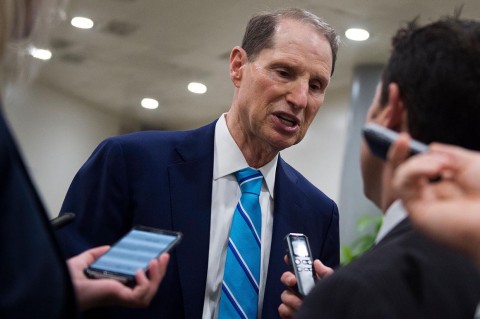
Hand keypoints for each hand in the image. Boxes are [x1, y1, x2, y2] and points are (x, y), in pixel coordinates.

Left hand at [67, 246, 169, 309]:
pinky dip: (145, 284)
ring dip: (156, 278)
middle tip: (165, 256)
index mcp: (115, 286)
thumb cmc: (68, 279)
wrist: (61, 284)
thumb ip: (96, 254)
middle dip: (160, 273)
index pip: (139, 283)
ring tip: (156, 262)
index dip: (151, 272)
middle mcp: (120, 294)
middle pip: (149, 288)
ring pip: (148, 293)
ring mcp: (121, 297)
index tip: (158, 258)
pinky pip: (140, 295)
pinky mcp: (119, 297)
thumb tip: (108, 248)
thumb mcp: (85, 261)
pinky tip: (140, 271)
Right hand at [278, 257, 332, 318]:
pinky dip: (288, 310)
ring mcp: (293, 301)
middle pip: (287, 278)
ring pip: (284, 294)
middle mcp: (299, 290)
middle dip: (287, 277)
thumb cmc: (330, 303)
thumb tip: (317, 263)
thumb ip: (326, 273)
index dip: (290, 260)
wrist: (330, 318)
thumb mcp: (330, 285)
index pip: (297, 268)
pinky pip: (282, 308)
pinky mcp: (289, 312)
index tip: (287, 257)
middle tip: (293, 281)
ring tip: (302, 303)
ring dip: (292, 298)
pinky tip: (297, 311)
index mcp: (308, 281)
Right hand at [392, 141, 479, 265]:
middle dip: (398, 155)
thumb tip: (431, 148)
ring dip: (417, 163)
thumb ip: (451, 154)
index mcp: (450, 189)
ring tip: (441, 164)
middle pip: (404, 173)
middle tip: (403, 138)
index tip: (406, 138)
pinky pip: (403, 186)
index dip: (414, 155)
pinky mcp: (416, 213)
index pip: (423, 170)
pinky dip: (414, 171)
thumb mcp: (473, 163)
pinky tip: (434, 169)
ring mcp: (424, 206)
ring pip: (401, 177)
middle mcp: (434, 198)